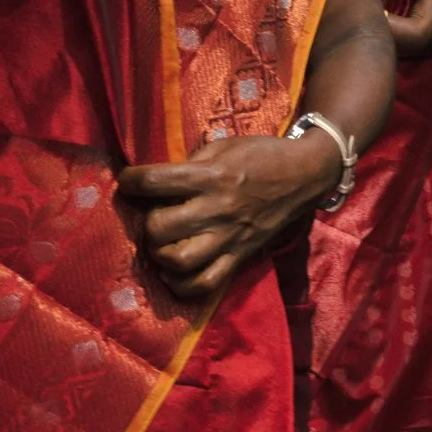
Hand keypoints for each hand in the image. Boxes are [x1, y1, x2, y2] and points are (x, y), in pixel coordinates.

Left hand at [119, 125, 344, 297]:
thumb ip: (190, 165)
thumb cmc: (260, 155)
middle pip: (161, 227)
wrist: (304, 176)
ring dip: (160, 254)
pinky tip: (174, 271)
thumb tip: (158, 183)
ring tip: (163, 243)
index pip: (154, 182)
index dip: (130, 180)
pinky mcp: (240, 256)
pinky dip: (182, 284)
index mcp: (211, 176)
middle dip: (147, 222)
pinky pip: (205, 283)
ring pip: (179, 260)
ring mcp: (229, 237)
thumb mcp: (222, 147)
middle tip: (154, 215)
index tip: (128, 180)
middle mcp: (217, 209)